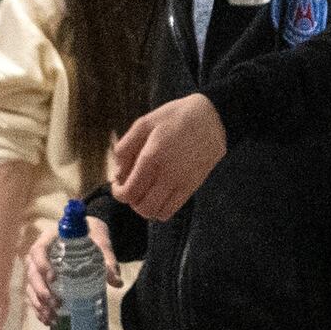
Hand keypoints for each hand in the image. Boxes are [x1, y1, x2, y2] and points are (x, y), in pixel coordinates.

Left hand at [106, 94, 228, 222]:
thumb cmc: (175, 117)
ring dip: (145, 207)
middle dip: (131, 201)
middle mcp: (167, 174)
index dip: (118, 193)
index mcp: (152, 157)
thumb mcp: (144, 123)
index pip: (129, 192)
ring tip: (145, 192)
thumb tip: (118, 173)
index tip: (118, 184)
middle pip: (142, 207)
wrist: (212, 118)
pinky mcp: (193, 186)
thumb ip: (125, 147)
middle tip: (131, 187)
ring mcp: (182, 182)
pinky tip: (158, 195)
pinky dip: (160, 209)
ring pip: (157, 212)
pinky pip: (172, 210)